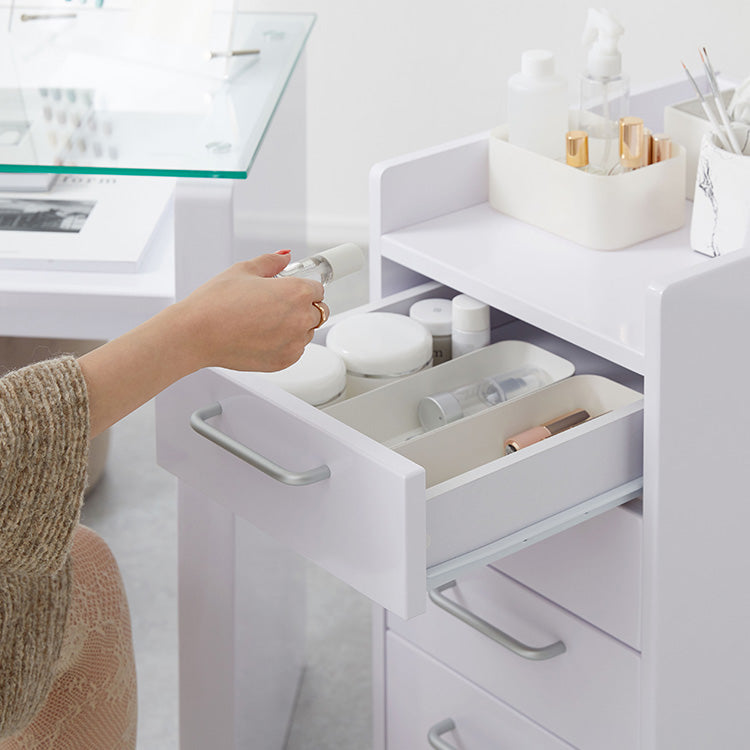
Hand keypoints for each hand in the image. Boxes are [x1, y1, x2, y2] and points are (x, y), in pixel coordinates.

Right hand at [174, 252, 326, 372]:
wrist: (196, 334)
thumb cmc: (215, 303)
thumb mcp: (244, 270)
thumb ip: (271, 261)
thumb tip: (284, 256)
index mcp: (296, 292)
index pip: (318, 289)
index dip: (303, 287)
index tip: (291, 290)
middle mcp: (300, 319)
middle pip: (317, 312)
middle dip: (302, 307)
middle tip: (276, 305)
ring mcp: (294, 343)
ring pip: (307, 332)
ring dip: (295, 326)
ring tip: (264, 321)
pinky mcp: (284, 361)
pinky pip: (295, 349)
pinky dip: (285, 343)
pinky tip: (262, 335)